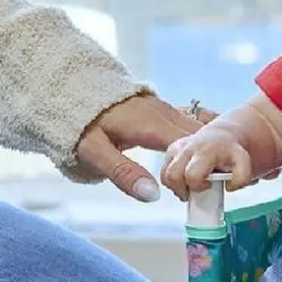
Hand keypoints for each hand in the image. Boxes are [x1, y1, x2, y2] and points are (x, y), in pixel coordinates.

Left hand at [75, 94, 209, 201]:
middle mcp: (162, 113)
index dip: (203, 166)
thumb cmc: (77, 122)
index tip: (207, 186)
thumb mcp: (94, 152)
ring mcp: (162, 107)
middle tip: (214, 183)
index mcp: (150, 125)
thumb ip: (124, 173)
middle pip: (198, 136)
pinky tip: (197, 153)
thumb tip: (154, 196)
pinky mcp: (158, 107)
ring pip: (194, 128)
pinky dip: (195, 138)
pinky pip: (186, 123)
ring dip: (204, 147)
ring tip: (209, 171)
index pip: (190, 146)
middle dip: (209, 157)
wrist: (67, 86)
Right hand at [160, 125, 252, 199]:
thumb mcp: (244, 164)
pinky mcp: (171, 150)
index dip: (198, 186)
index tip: (208, 186)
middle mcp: (188, 148)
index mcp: (206, 151)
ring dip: (175, 187)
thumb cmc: (232, 154)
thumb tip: (229, 187)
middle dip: (181, 190)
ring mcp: (177, 148)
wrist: (224, 137)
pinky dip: (171, 180)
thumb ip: (242, 178)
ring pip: (165, 175)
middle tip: (194, 192)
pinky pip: (164, 171)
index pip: (192, 175)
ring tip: (190, 187)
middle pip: (173, 176)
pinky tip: (184, 181)